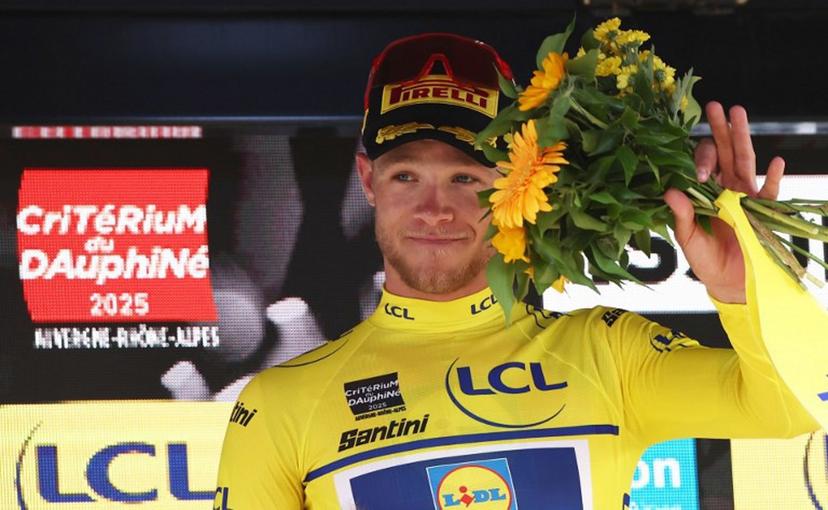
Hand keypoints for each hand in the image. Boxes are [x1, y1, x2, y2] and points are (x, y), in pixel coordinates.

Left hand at [663, 102, 785, 303]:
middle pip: (725, 154)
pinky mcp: (764, 212)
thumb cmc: (706, 261)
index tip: (697, 171)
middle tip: (716, 105)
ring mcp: (746, 198)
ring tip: (739, 113)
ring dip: (743, 138)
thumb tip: (669, 191)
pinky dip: (774, 177)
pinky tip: (777, 162)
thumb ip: (681, 216)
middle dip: (721, 130)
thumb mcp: (689, 240)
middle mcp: (725, 190)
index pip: (701, 166)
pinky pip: (771, 192)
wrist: (730, 283)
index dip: (699, 161)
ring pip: (745, 162)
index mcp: (704, 194)